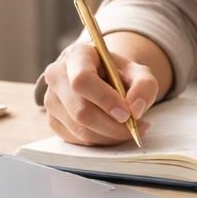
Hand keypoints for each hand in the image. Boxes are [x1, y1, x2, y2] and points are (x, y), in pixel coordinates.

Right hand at [42, 34, 157, 145]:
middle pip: (81, 111)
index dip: (105, 100)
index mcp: (76, 56)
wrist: (100, 78)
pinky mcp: (53, 121)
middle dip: (112, 126)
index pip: (82, 80)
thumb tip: (135, 109)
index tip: (127, 114)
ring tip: (129, 129)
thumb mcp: (138, 71)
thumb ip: (145, 85)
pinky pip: (78, 140)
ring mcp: (51, 101)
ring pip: (80, 130)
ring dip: (110, 136)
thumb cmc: (117, 74)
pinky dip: (100, 141)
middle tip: (135, 128)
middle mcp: (57, 76)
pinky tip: (113, 131)